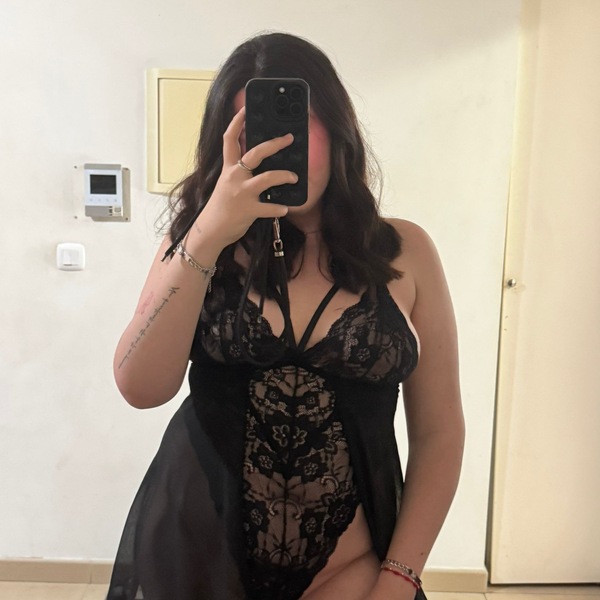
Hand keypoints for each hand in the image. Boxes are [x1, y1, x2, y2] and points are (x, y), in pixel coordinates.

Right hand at [194, 107, 296, 248]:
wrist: (211, 230)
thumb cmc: (221, 207)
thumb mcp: (227, 185)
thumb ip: (240, 174)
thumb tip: (261, 166)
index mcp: (229, 169)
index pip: (229, 140)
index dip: (237, 122)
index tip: (245, 109)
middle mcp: (235, 177)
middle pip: (255, 153)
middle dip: (274, 144)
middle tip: (289, 138)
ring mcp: (242, 193)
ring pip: (267, 178)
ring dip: (284, 176)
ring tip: (294, 177)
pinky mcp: (248, 210)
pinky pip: (270, 208)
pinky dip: (279, 208)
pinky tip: (285, 208)